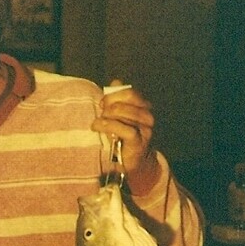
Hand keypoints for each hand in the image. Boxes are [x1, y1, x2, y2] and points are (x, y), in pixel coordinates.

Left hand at [91, 79, 160, 193]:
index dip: (113, 96)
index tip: (102, 104)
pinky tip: (98, 127)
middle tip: (100, 114)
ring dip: (106, 116)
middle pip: (126, 101)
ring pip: (124, 113)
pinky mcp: (139, 142)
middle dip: (109, 105)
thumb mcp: (120, 117)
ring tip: (97, 123)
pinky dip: (108, 125)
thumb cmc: (123, 138)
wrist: (133, 163)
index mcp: (144, 107)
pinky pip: (125, 129)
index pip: (130, 93)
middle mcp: (148, 116)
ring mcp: (146, 129)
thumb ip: (118, 99)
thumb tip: (115, 82)